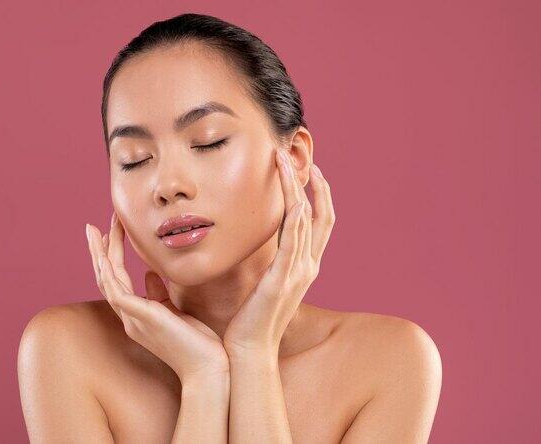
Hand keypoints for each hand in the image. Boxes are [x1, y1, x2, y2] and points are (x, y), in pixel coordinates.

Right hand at [85, 215, 229, 382]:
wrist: (208, 368)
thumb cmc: (198, 343)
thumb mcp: (175, 312)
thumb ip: (159, 294)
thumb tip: (150, 273)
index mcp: (137, 315)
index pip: (116, 281)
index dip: (109, 258)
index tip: (108, 233)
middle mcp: (129, 318)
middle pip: (105, 279)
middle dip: (97, 251)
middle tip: (91, 227)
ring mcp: (132, 320)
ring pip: (107, 282)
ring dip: (100, 255)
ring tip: (96, 231)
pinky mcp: (140, 320)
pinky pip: (117, 293)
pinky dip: (110, 273)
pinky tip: (107, 255)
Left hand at [223, 148, 335, 356]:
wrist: (249, 350)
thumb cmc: (251, 319)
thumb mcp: (266, 285)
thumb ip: (270, 263)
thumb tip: (258, 243)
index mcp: (304, 266)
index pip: (319, 222)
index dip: (318, 195)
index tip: (307, 171)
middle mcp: (308, 266)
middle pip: (321, 215)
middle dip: (314, 184)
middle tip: (299, 158)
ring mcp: (299, 273)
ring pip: (306, 220)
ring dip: (297, 188)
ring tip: (284, 163)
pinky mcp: (282, 280)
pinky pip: (294, 241)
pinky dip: (296, 217)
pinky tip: (293, 197)